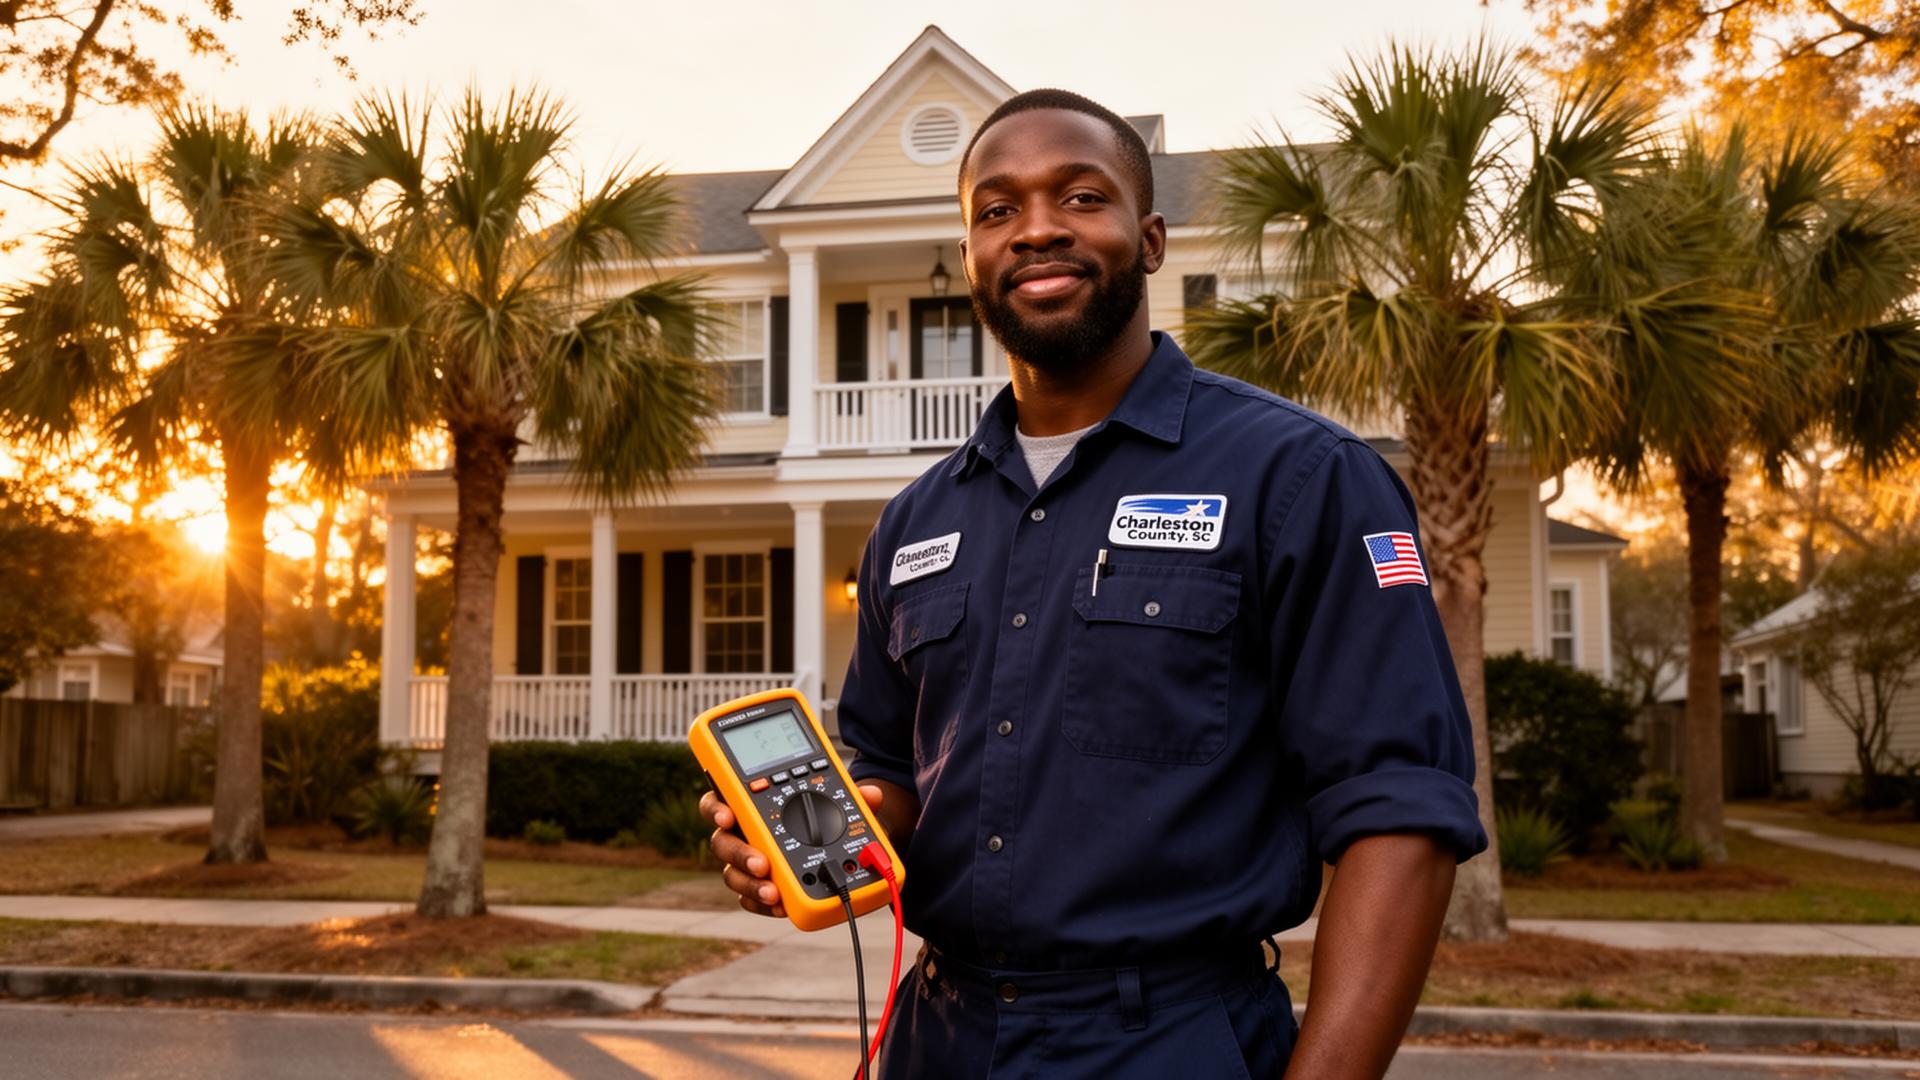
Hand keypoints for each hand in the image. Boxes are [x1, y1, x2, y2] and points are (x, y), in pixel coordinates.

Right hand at [701, 783, 889, 917]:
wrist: (846, 851)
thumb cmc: (832, 819)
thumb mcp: (845, 805)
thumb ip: (853, 797)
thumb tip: (872, 794)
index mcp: (754, 804)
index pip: (722, 799)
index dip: (715, 807)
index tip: (727, 815)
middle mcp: (745, 833)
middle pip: (722, 842)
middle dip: (739, 854)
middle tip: (763, 864)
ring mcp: (750, 863)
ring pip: (733, 875)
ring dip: (750, 885)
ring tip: (774, 894)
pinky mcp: (760, 889)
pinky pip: (750, 900)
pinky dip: (763, 905)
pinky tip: (781, 907)